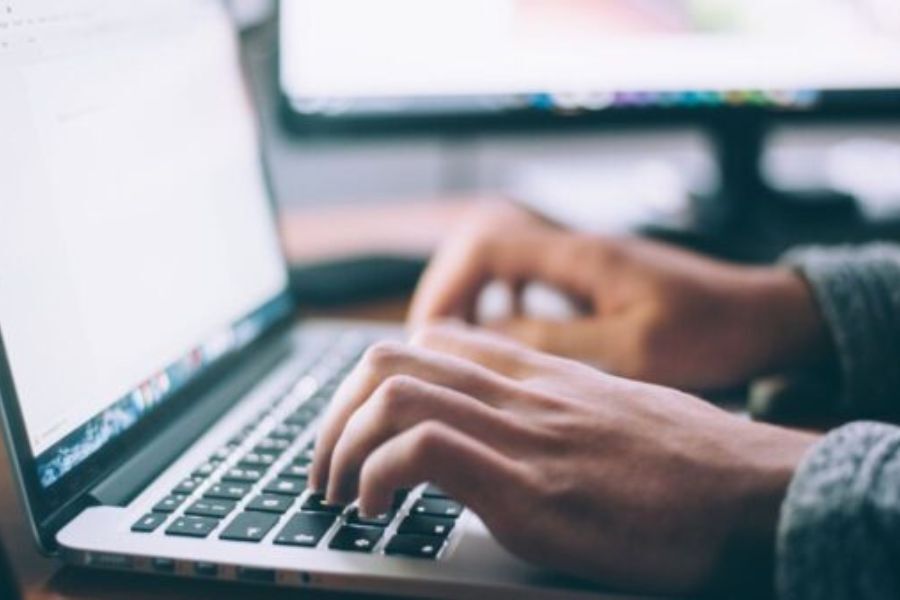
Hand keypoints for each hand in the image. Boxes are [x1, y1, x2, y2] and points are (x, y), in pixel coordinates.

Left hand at [311, 324, 817, 593]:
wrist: (752, 492)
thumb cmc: (689, 463)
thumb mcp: (611, 412)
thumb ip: (553, 409)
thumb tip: (512, 429)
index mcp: (536, 376)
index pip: (431, 341)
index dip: (374, 380)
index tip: (359, 427)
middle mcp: (519, 393)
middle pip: (390, 359)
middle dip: (335, 413)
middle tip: (326, 466)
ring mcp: (521, 435)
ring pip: (392, 393)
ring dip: (341, 445)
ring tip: (339, 493)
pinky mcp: (528, 488)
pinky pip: (422, 450)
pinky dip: (378, 476)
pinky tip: (377, 511)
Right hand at [409, 203, 829, 390]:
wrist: (764, 317)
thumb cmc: (711, 332)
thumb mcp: (632, 350)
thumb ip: (557, 342)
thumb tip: (487, 340)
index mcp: (581, 256)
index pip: (486, 244)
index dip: (447, 284)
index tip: (430, 332)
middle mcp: (576, 248)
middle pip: (482, 242)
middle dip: (449, 288)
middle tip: (434, 340)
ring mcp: (584, 260)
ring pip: (501, 257)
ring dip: (472, 293)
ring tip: (459, 339)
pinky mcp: (593, 277)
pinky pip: (528, 275)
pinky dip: (503, 299)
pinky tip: (506, 333)